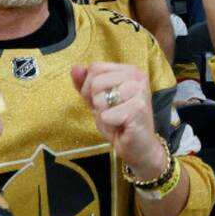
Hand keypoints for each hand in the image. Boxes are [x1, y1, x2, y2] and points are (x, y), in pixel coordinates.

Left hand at [71, 63, 165, 177]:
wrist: (140, 148)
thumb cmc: (120, 123)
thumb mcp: (98, 101)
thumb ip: (86, 84)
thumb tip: (75, 67)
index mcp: (129, 70)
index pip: (95, 68)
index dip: (90, 87)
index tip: (105, 102)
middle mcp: (136, 76)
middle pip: (95, 81)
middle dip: (96, 102)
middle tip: (112, 113)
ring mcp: (139, 90)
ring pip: (100, 98)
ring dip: (103, 114)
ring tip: (117, 119)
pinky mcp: (138, 108)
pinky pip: (106, 115)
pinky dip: (109, 125)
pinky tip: (122, 127)